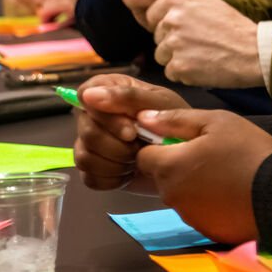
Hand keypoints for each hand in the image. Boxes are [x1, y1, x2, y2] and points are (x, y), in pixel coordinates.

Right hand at [72, 75, 185, 189]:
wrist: (187, 160)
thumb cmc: (177, 124)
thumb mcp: (162, 104)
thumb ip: (128, 96)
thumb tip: (89, 95)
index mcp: (108, 91)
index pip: (85, 96)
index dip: (103, 116)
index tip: (130, 131)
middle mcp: (94, 115)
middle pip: (86, 131)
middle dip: (117, 146)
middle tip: (141, 148)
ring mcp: (91, 143)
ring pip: (85, 157)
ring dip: (117, 164)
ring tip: (138, 161)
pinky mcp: (94, 169)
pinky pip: (90, 178)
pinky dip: (113, 180)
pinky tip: (128, 174)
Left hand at [134, 108, 271, 244]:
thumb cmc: (249, 152)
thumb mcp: (216, 123)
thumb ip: (175, 119)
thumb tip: (142, 118)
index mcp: (168, 166)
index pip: (143, 157)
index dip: (159, 148)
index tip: (183, 144)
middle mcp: (171, 195)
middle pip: (161, 177)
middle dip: (176, 167)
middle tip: (209, 158)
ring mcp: (188, 216)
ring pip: (179, 196)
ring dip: (192, 187)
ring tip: (223, 177)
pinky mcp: (207, 230)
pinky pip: (198, 213)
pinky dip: (208, 205)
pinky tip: (230, 196)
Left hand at [147, 0, 263, 87]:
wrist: (256, 52)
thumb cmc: (235, 29)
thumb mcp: (209, 3)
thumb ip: (182, 5)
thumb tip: (161, 10)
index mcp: (179, 0)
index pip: (152, 14)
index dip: (163, 25)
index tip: (178, 31)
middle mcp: (172, 19)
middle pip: (157, 36)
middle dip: (172, 43)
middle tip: (198, 45)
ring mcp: (174, 43)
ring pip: (161, 55)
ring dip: (176, 59)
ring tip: (202, 56)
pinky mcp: (179, 65)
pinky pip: (170, 72)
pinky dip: (184, 74)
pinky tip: (203, 68)